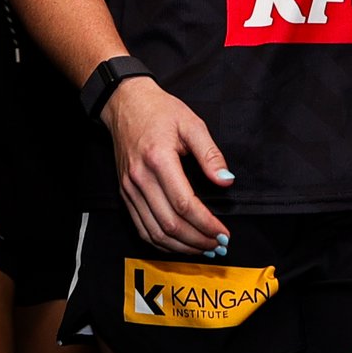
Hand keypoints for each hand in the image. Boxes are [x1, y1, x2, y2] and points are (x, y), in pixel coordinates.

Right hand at [102, 77, 234, 254]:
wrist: (126, 103)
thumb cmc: (160, 111)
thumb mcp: (191, 123)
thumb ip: (210, 153)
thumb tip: (226, 180)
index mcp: (159, 160)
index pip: (185, 204)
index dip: (206, 223)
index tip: (223, 232)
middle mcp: (141, 179)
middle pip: (170, 224)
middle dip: (197, 240)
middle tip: (218, 245)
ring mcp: (130, 189)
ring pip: (154, 232)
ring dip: (181, 246)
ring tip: (203, 248)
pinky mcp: (125, 193)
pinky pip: (141, 227)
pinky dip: (161, 242)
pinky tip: (179, 244)